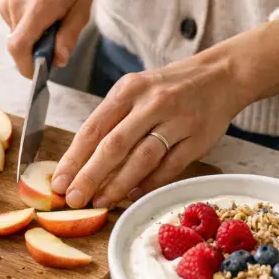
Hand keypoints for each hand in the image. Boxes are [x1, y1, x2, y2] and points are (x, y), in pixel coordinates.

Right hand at [0, 0, 94, 76]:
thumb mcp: (82, 6)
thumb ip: (69, 35)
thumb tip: (59, 60)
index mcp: (39, 6)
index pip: (19, 46)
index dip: (25, 66)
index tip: (38, 74)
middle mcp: (18, 4)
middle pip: (19, 45)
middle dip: (36, 52)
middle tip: (57, 42)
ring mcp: (8, 2)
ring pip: (17, 36)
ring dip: (34, 38)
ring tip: (53, 20)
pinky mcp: (5, 1)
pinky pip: (15, 26)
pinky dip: (28, 28)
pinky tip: (42, 12)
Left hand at [52, 19, 278, 207]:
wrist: (220, 76)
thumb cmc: (169, 88)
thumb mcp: (136, 91)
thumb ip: (112, 121)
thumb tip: (82, 163)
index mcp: (129, 89)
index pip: (94, 128)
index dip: (74, 159)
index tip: (58, 182)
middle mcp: (151, 103)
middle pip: (114, 146)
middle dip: (90, 176)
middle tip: (73, 199)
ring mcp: (176, 121)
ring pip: (141, 159)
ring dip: (118, 184)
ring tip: (99, 202)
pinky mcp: (197, 138)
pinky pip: (169, 167)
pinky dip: (149, 183)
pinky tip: (132, 195)